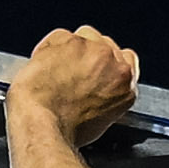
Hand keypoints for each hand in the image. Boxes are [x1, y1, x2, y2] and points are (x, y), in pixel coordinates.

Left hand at [8, 26, 142, 144]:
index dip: (108, 65)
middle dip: (89, 58)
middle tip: (71, 76)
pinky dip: (49, 49)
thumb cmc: (65, 131)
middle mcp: (112, 61)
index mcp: (125, 83)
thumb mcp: (100, 120)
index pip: (126, 61)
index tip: (97, 72)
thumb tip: (95, 92)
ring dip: (72, 50)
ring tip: (56, 72)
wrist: (42, 122)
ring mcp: (90, 48)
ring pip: (84, 37)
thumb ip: (107, 97)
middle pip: (105, 46)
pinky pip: (59, 37)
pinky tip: (43, 68)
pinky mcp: (67, 40)